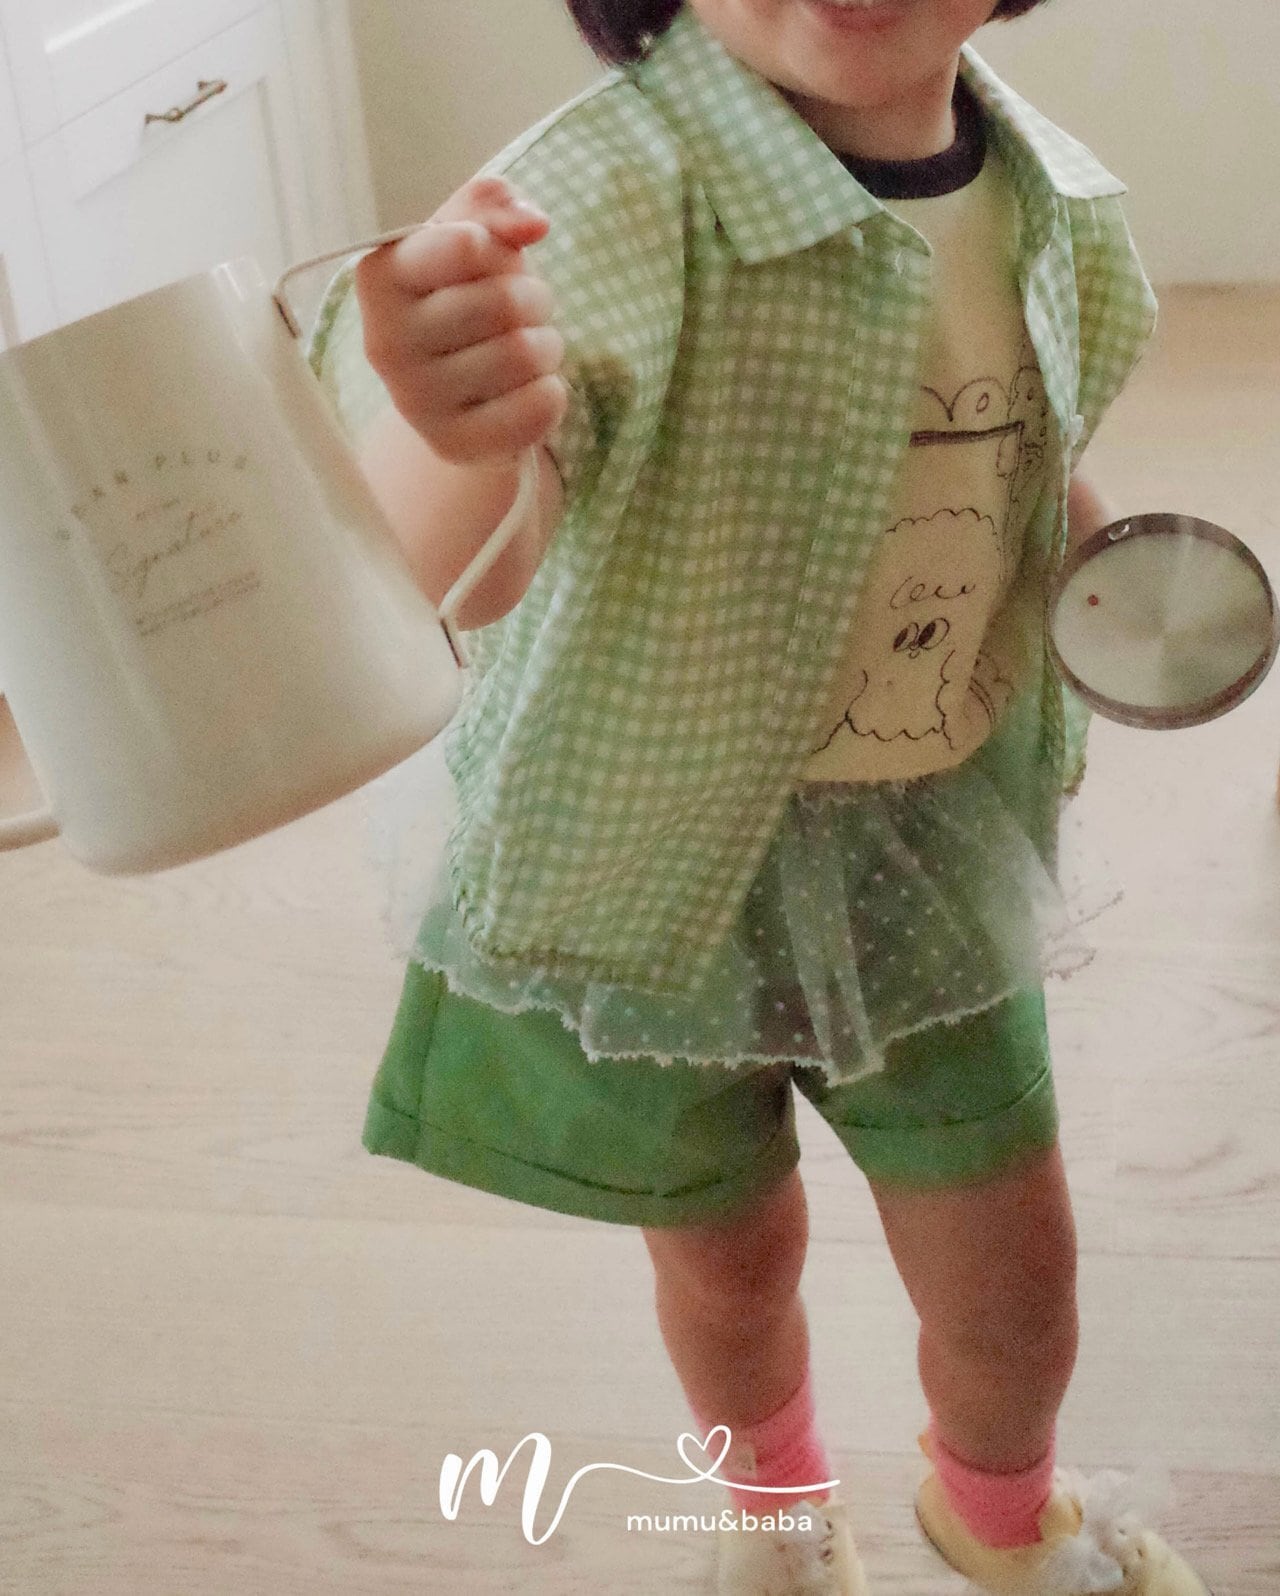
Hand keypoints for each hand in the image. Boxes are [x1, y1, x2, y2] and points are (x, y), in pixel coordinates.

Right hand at [353, 175, 568, 465]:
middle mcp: (384, 341)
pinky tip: (526, 392)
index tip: (487, 261)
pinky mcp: (452, 445)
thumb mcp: (472, 237)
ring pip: (525, 354)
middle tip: (521, 314)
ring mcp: (415, 402)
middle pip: (505, 303)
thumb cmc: (466, 299)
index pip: (467, 244)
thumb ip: (494, 206)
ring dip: (547, 347)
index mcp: (380, 277)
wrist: (460, 394)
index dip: (500, 250)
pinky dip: (551, 394)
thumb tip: (533, 224)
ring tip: (524, 352)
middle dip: (534, 301)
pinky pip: (538, 407)